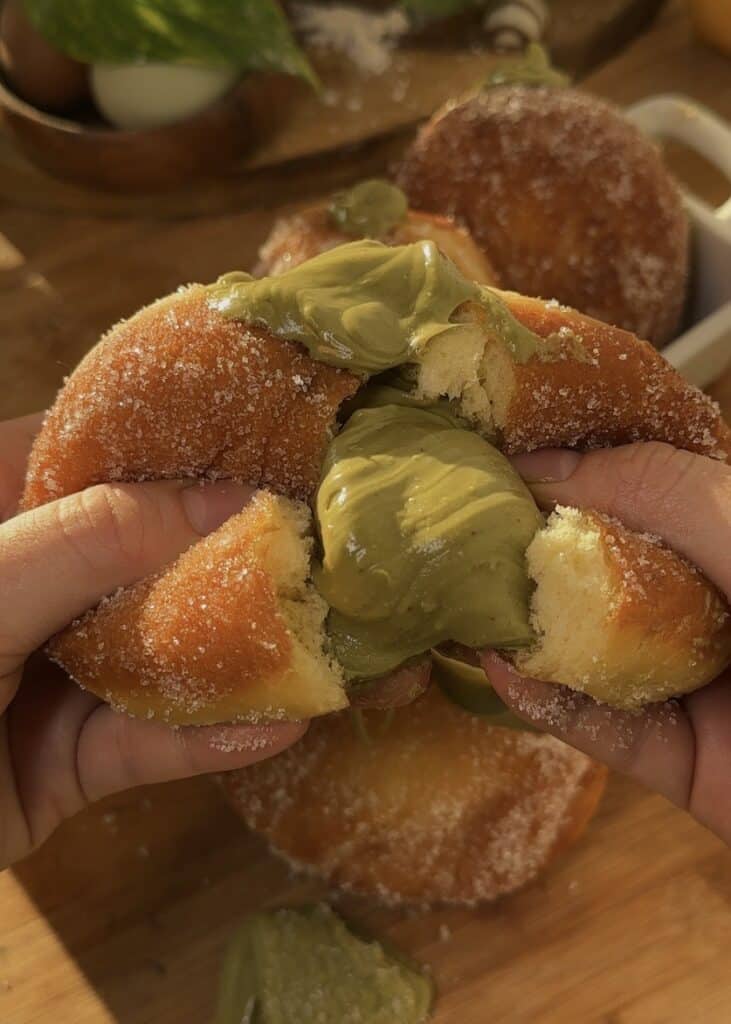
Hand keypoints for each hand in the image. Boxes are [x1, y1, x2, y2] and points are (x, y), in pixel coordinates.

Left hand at [0, 414, 306, 869]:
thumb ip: (91, 538)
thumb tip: (222, 501)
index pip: (89, 454)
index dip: (176, 443)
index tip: (267, 433)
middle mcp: (29, 584)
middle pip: (145, 553)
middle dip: (229, 549)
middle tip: (322, 537)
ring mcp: (52, 671)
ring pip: (160, 649)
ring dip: (238, 651)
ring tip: (324, 635)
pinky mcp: (71, 755)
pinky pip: (150, 741)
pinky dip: (209, 738)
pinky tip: (277, 725)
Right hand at [483, 441, 730, 843]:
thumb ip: (658, 487)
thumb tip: (550, 467)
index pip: (651, 489)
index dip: (580, 466)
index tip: (508, 451)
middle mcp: (722, 608)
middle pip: (614, 574)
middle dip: (543, 552)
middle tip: (473, 531)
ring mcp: (705, 688)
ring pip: (600, 655)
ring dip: (534, 632)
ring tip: (473, 603)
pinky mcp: (687, 763)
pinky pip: (607, 732)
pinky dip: (552, 705)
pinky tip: (507, 672)